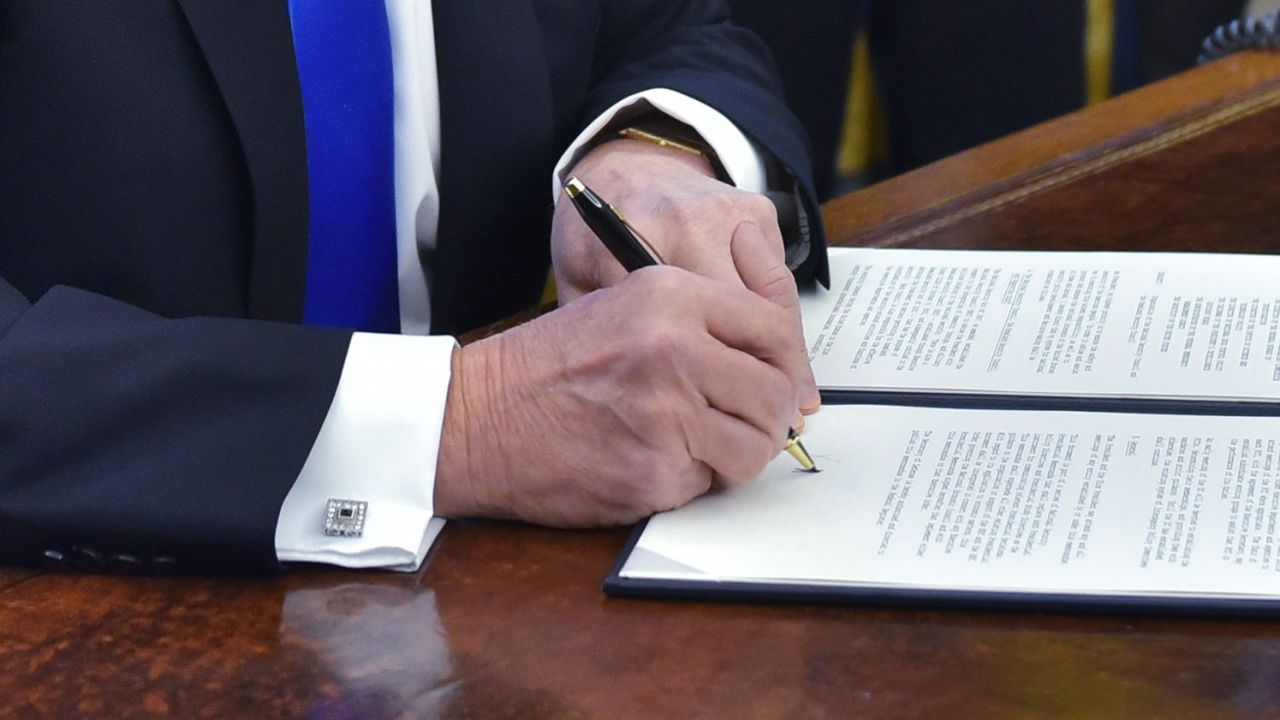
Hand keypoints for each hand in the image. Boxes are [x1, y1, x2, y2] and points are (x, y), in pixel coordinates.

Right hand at [433, 267, 807, 525]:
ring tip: (698, 447)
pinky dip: (688, 482)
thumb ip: (697, 324)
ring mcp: (666, 413)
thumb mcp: (622, 307)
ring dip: (735, 456)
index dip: (784, 365)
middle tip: (744, 426)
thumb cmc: (545, 367)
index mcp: (671, 296)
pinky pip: (706, 484)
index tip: (779, 385)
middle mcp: (675, 348)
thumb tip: (770, 364)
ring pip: (753, 447)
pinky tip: (648, 461)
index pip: (772, 329)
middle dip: (767, 419)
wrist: (475, 419)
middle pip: (773, 394)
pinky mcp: (652, 471)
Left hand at [551, 138, 820, 415]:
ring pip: (773, 301)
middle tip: (773, 425)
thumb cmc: (597, 233)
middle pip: (743, 315)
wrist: (624, 167)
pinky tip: (785, 363)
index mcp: (640, 240)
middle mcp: (693, 222)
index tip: (721, 422)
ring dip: (785, 356)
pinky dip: (784, 324)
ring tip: (792, 404)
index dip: (708, 381)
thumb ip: (599, 334)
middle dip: (761, 376)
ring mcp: (733, 213)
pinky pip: (780, 281)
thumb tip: (642, 402)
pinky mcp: (761, 212)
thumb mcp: (579, 281)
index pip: (685, 324)